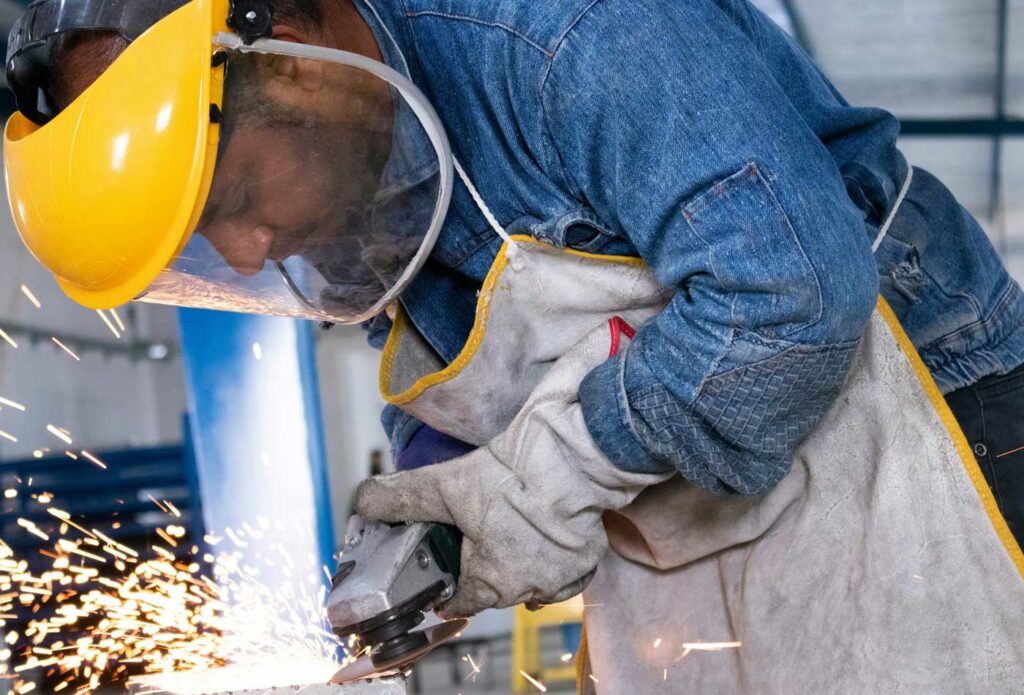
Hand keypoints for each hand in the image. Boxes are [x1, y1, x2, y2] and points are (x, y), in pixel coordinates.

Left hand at [356, 325, 670, 617]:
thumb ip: (402, 498)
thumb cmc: (515, 476)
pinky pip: (566, 568)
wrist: (576, 456)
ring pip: (532, 579)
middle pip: (496, 588)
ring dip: (519, 560)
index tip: (442, 571)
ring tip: (508, 528)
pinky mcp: (590, 556)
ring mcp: (564, 577)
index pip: (459, 601)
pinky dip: (552, 554)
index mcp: (491, 583)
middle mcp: (529, 590)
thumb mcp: (446, 484)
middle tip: (475, 534)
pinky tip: (543, 531)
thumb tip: (363, 503)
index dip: (446, 586)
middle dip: (483, 566)